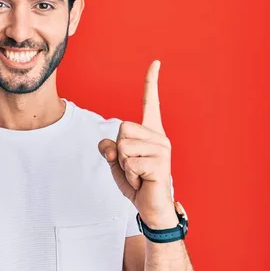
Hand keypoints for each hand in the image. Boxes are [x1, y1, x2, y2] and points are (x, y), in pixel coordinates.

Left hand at [98, 60, 176, 228]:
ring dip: (124, 166)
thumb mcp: (117, 163)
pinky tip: (143, 182)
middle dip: (119, 151)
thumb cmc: (137, 183)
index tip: (155, 62)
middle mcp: (159, 137)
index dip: (151, 82)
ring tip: (139, 175)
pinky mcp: (160, 163)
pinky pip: (128, 162)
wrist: (152, 208)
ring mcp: (162, 149)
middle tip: (134, 168)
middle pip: (121, 128)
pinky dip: (129, 176)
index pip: (149, 103)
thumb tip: (107, 144)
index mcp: (150, 132)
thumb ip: (110, 150)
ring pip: (123, 146)